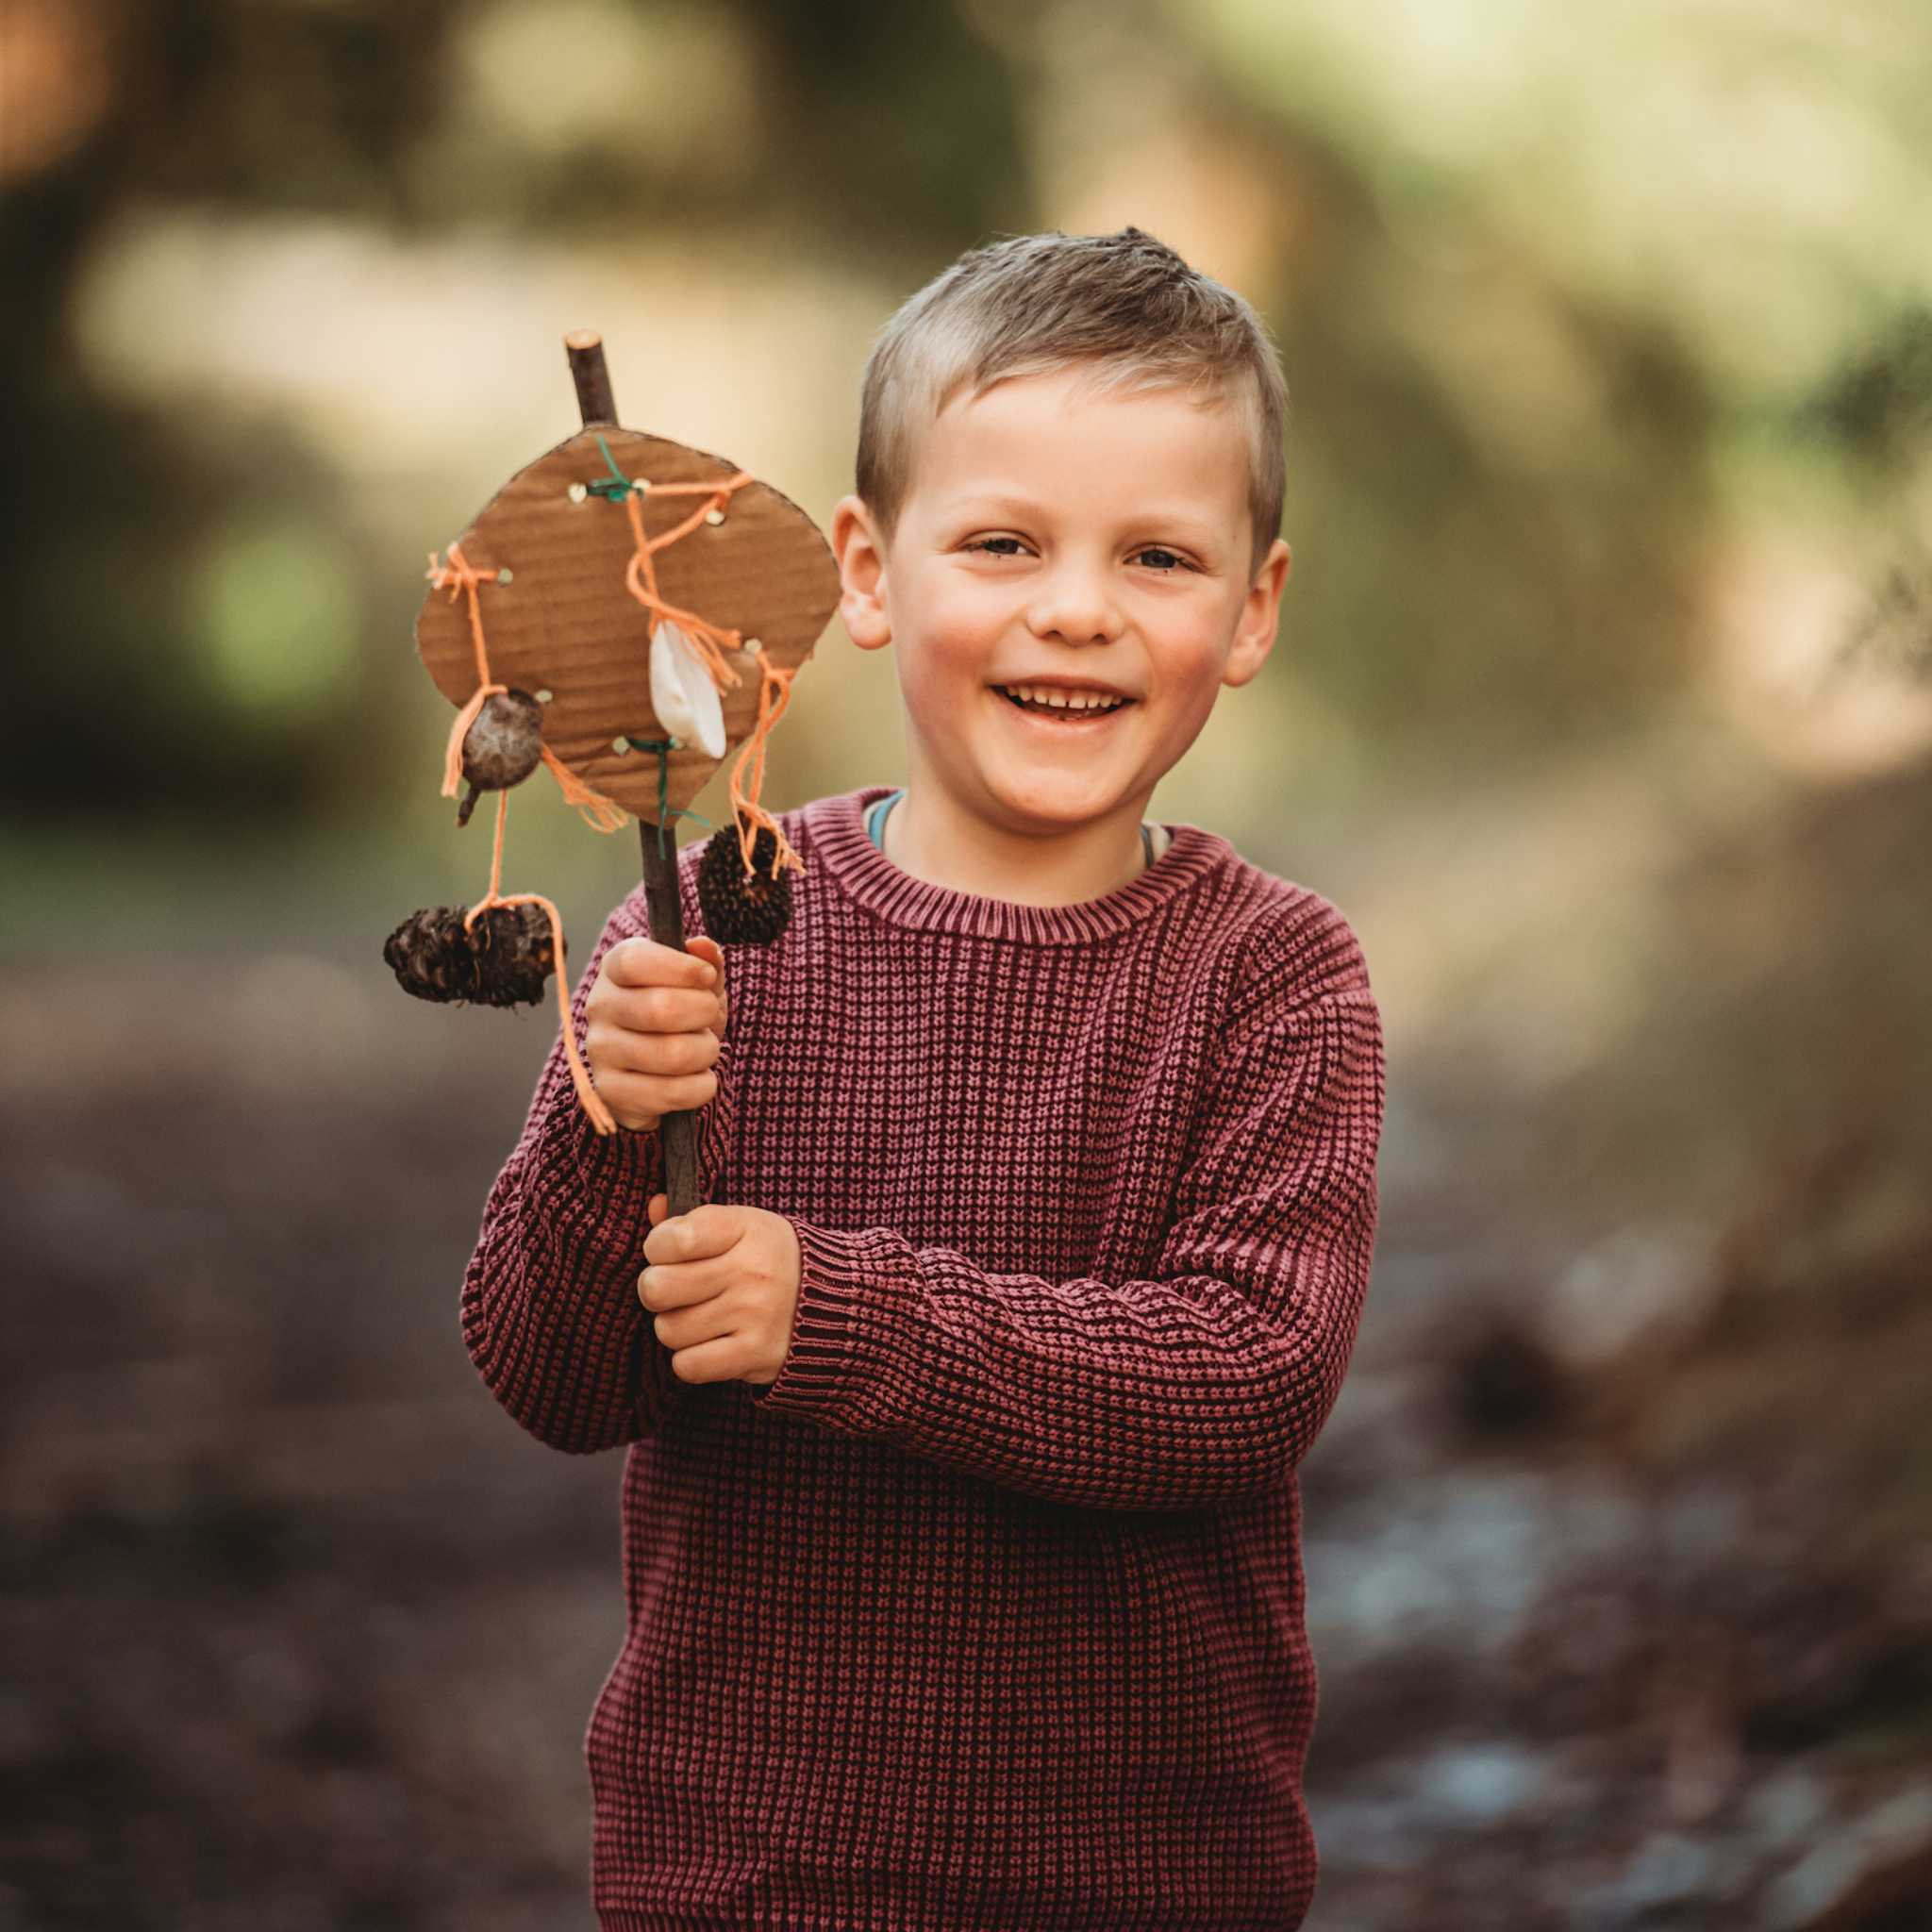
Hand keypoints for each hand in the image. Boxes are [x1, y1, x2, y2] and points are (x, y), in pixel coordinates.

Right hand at [585, 934, 727, 1132]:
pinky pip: (670, 1092)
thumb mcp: (697, 984)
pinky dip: (700, 1087)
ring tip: (704, 1049)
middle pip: (660, 1008)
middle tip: (709, 1018)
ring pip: (671, 1054)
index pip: (636, 961)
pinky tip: (697, 1079)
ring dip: (706, 1052)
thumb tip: (704, 946)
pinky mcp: (610, 1091)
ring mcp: (600, 1051)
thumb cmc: (680, 1016)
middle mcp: (599, 1006)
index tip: (706, 977)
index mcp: (615, 969)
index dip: (680, 968)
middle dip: (703, 1013)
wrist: (657, 1071)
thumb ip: (705, 962)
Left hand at [639, 1195, 802, 1385]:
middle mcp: (750, 1270)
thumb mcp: (742, 1226)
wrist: (837, 1301)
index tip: (670, 1252)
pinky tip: (710, 1344)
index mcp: (745, 1229)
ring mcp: (753, 1315)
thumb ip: (692, 1219)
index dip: (657, 1247)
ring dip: (677, 1327)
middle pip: (657, 1288)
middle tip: (676, 1290)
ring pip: (669, 1329)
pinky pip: (688, 1365)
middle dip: (657, 1290)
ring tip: (701, 1317)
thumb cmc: (771, 1259)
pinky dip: (691, 1359)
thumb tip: (655, 1207)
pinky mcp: (754, 1354)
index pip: (671, 1239)